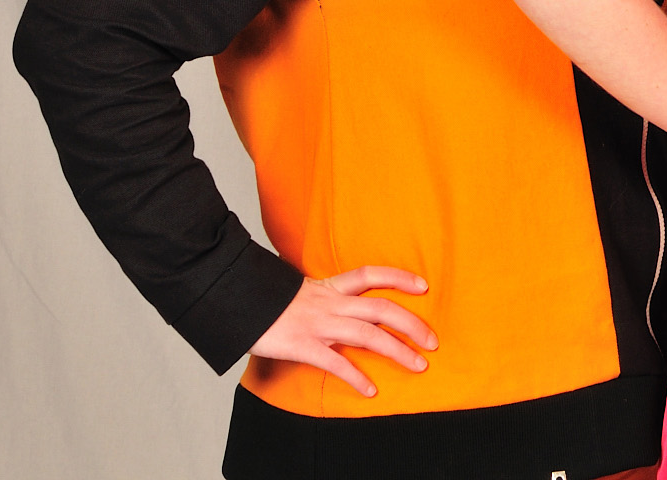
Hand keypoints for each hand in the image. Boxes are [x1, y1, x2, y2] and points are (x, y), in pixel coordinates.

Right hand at [249, 266, 436, 397]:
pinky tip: (370, 391)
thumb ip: (322, 297)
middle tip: (433, 341)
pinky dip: (356, 377)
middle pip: (382, 309)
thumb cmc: (265, 301)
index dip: (399, 277)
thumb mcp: (298, 291)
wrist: (234, 302)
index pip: (370, 275)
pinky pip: (336, 363)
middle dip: (412, 324)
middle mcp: (330, 303)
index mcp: (329, 287)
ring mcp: (318, 324)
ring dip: (398, 350)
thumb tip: (340, 305)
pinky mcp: (303, 345)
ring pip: (369, 335)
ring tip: (419, 365)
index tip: (424, 285)